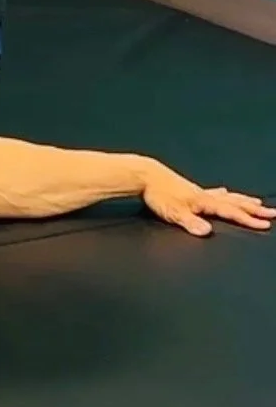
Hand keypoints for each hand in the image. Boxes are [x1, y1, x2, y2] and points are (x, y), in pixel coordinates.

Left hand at [141, 162, 275, 237]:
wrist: (144, 174)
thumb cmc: (157, 194)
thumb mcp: (173, 212)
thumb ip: (190, 222)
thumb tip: (207, 232)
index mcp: (203, 201)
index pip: (230, 212)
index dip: (248, 220)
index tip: (266, 224)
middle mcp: (204, 195)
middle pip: (234, 202)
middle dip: (254, 210)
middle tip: (272, 212)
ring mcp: (198, 191)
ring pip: (227, 196)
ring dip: (243, 201)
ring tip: (256, 203)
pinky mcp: (190, 190)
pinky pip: (213, 192)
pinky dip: (223, 194)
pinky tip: (225, 191)